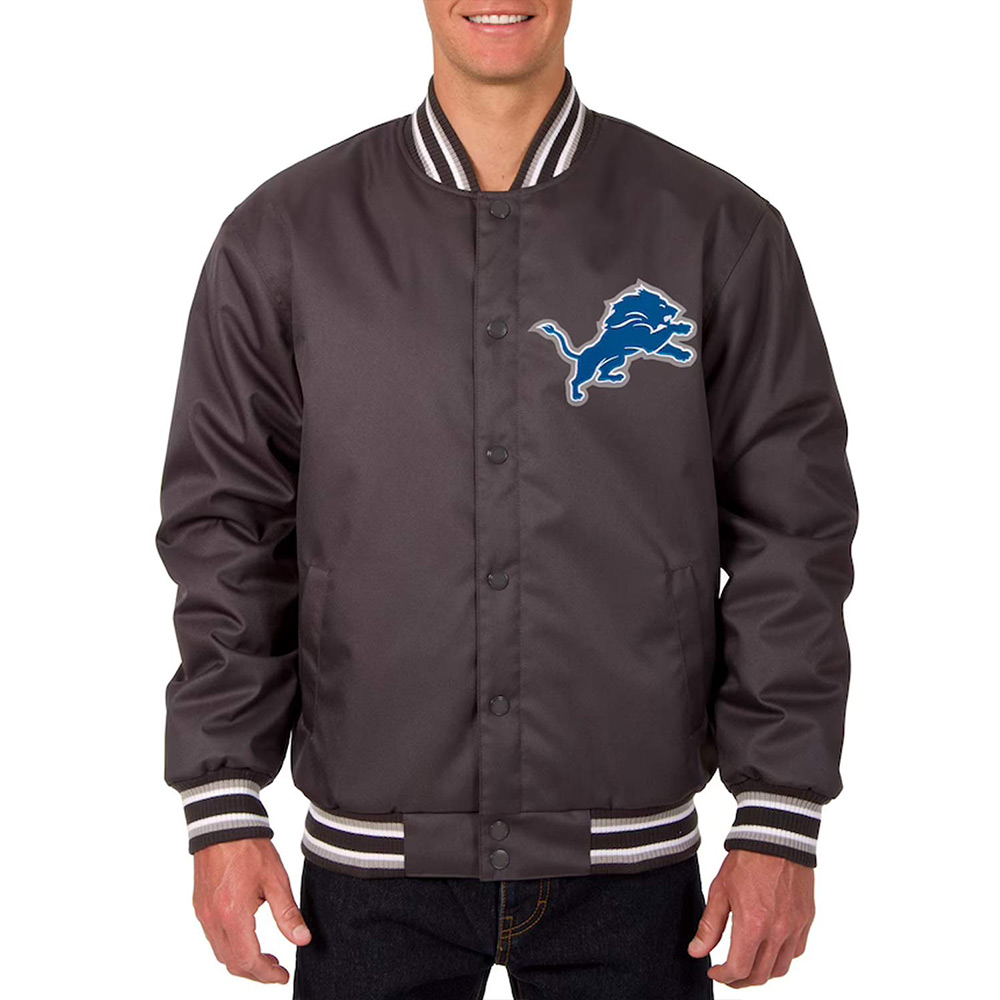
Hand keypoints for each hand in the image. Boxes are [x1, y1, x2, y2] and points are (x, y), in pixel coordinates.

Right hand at [192, 838, 311, 983]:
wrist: (223, 824)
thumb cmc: (249, 847)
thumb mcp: (276, 879)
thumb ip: (288, 913)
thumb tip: (302, 940)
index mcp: (233, 915)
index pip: (248, 960)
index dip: (266, 974)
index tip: (282, 976)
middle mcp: (213, 919)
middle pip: (232, 962)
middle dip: (255, 972)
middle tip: (277, 969)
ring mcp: (203, 913)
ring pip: (220, 953)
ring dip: (242, 960)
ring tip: (265, 956)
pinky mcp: (200, 905)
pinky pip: (213, 937)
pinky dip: (230, 946)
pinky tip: (247, 937)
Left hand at [687, 849, 814, 987]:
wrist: (775, 837)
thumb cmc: (746, 860)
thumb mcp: (719, 891)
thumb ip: (709, 926)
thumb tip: (696, 952)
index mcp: (753, 925)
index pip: (739, 969)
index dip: (724, 977)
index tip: (714, 972)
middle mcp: (778, 931)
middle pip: (760, 975)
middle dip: (740, 980)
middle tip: (728, 975)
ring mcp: (795, 927)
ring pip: (781, 968)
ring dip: (762, 973)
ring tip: (747, 965)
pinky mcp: (806, 919)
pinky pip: (796, 951)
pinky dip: (781, 958)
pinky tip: (768, 950)